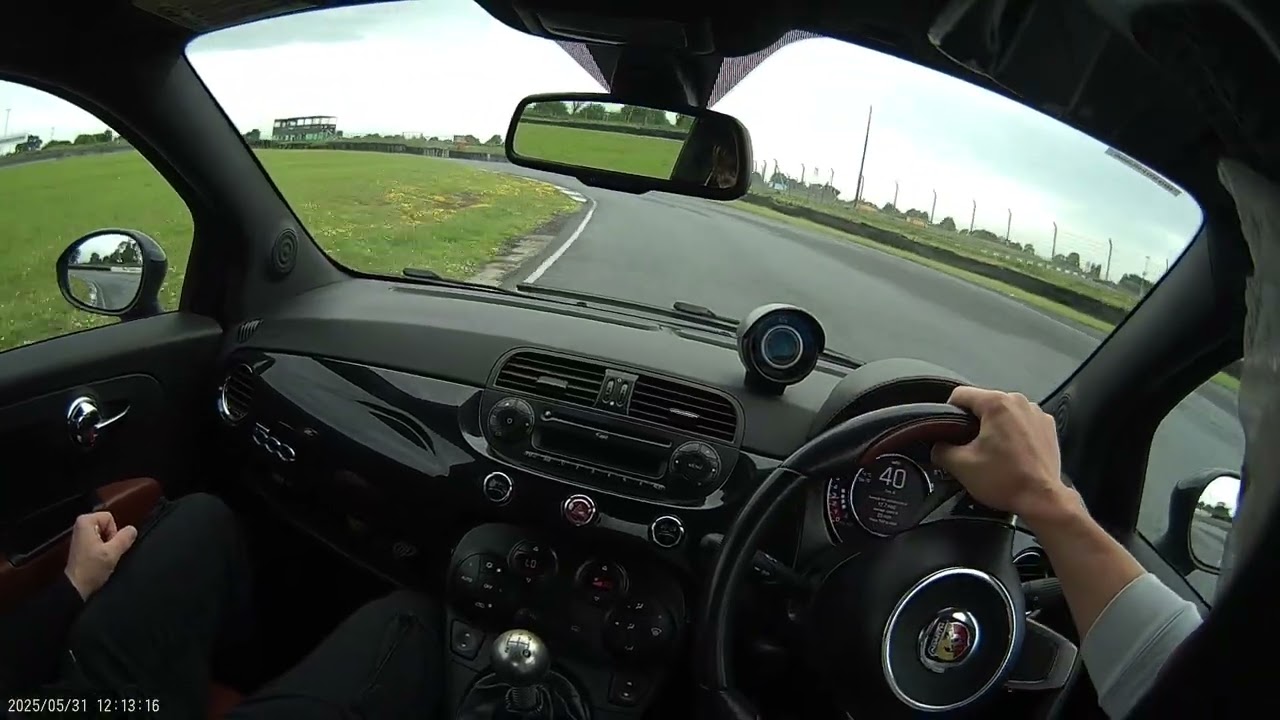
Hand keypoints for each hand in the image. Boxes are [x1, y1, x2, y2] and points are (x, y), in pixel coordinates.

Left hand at [64, 511, 137, 599]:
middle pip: (108, 525)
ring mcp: (80, 535)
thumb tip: (132, 530)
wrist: (76, 587)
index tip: (107, 546)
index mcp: (85, 522)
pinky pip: (100, 541)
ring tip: (101, 557)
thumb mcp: (112, 553)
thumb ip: (125, 538)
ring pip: (105, 534)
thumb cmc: (91, 569)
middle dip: (111, 538)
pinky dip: (101, 549)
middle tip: (106, 553)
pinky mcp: (81, 545)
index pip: (110, 518)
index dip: (113, 532)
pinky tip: (98, 560)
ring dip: (107, 545)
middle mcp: (80, 525)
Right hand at [931, 387, 1074, 525]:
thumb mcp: (961, 466)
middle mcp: (1019, 401)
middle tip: (971, 448)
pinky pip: (1022, 421)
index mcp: (996, 404)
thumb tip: (938, 446)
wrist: (1042, 499)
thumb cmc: (1004, 480)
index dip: (948, 412)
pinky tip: (1013, 453)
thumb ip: (940, 449)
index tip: (949, 433)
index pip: (960, 394)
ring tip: (994, 452)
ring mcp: (1037, 412)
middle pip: (983, 403)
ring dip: (995, 426)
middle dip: (974, 422)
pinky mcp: (1048, 426)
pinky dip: (1014, 432)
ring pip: (1003, 412)